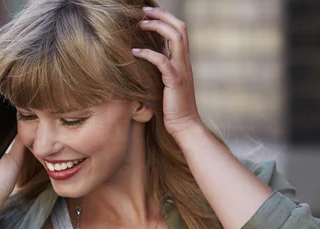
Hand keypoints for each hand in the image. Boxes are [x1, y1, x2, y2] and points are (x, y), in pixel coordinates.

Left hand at [132, 6, 203, 138]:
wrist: (185, 125)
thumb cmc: (173, 107)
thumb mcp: (167, 83)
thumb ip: (163, 69)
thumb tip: (150, 58)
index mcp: (183, 61)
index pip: (180, 31)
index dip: (166, 19)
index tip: (149, 15)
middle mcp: (185, 62)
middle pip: (180, 28)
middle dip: (162, 16)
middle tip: (143, 12)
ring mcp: (181, 70)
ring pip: (176, 38)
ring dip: (157, 27)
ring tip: (140, 25)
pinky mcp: (175, 81)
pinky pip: (162, 61)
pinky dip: (148, 53)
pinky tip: (134, 52)